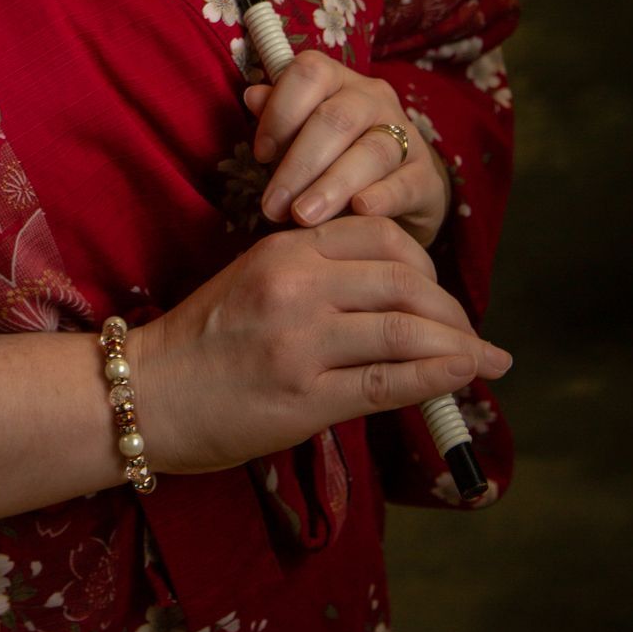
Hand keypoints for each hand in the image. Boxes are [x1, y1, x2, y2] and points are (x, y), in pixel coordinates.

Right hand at [128, 216, 510, 476]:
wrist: (147, 392)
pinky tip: (466, 376)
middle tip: (470, 335)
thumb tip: (393, 292)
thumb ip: (314, 274)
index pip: (379, 235)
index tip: (438, 293)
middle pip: (404, 280)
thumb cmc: (201, 341)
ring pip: (406, 330)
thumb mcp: (254, 281)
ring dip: (459, 346)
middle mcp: (296, 285)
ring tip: (485, 359)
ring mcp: (302, 341)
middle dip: (450, 310)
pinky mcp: (306, 396)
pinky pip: (391, 381)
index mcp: (284, 248)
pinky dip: (440, 376)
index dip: (424, 264)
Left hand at [241, 51, 451, 248]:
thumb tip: (252, 96)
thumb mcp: (302, 135)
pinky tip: (359, 211)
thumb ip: (278, 116)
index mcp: (337, 80)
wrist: (399, 190)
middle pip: (336, 119)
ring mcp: (406, 135)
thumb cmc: (335, 156)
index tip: (260, 155)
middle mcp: (374, 99)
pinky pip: (404, 183)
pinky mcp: (427, 176)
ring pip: (370, 152)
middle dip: (299, 164)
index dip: (280, 110)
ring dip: (332, 186)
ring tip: (303, 216)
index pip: (309, 72)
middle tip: (274, 206)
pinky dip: (381, 198)